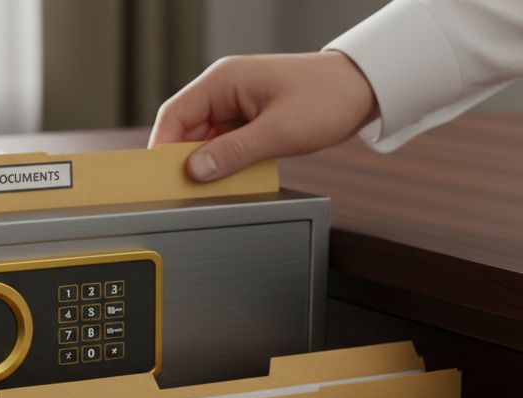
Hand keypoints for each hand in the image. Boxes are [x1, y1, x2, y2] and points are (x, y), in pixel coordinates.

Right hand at [149, 52, 378, 181]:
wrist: (364, 88)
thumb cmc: (327, 97)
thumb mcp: (279, 131)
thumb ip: (234, 153)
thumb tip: (197, 172)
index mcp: (223, 81)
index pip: (174, 115)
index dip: (161, 148)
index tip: (158, 178)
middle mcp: (224, 90)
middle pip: (185, 130)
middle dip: (184, 161)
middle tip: (185, 191)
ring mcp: (236, 104)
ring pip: (204, 140)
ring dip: (207, 164)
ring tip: (213, 186)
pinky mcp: (249, 119)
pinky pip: (225, 144)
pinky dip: (225, 162)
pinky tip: (232, 178)